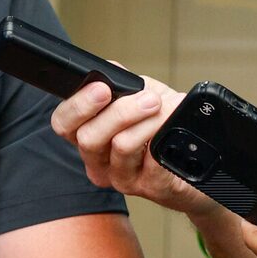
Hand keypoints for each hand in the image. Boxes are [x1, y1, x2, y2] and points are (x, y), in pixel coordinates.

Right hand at [52, 80, 213, 217]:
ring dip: (148, 121)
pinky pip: (152, 160)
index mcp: (87, 135)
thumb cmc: (161, 126)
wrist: (194, 158)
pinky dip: (165, 137)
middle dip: (120, 112)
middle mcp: (98, 161)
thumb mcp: (140, 97)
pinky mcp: (148, 186)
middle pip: (89, 137)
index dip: (78, 106)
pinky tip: (172, 131)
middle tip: (148, 99)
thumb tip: (110, 70)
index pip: (63, 124)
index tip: (102, 89)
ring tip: (164, 110)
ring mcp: (121, 177)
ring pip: (121, 145)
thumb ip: (122, 83)